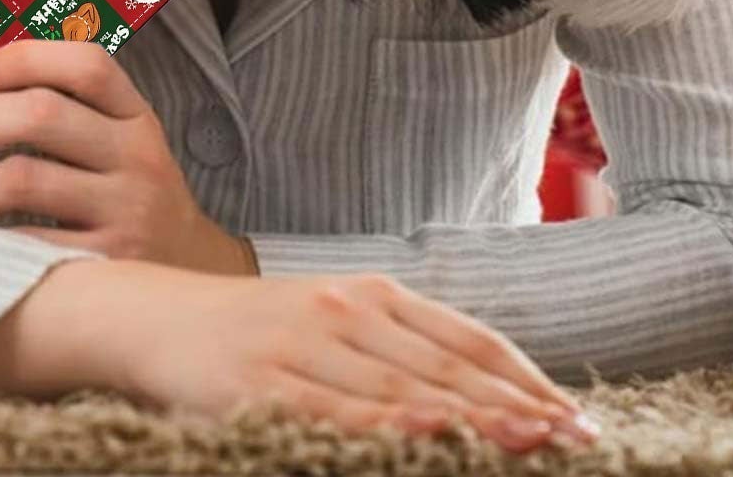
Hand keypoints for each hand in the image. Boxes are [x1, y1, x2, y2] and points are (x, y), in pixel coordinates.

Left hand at [0, 40, 249, 275]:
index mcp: (135, 115)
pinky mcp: (106, 264)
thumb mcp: (123, 139)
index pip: (84, 64)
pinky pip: (26, 242)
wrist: (190, 272)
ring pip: (22, 178)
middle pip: (40, 113)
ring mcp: (125, 211)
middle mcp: (135, 156)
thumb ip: (73, 107)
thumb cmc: (130, 196)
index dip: (21, 59)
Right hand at [127, 265, 595, 452]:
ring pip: (401, 388)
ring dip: (470, 419)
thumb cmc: (256, 330)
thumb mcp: (332, 320)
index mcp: (369, 291)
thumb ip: (397, 347)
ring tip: (529, 441)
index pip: (465, 338)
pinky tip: (426, 434)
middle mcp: (343, 310)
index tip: (575, 415)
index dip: (524, 377)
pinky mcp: (261, 385)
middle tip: (576, 437)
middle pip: (445, 366)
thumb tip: (479, 393)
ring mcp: (302, 345)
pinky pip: (334, 410)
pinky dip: (385, 425)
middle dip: (516, 405)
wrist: (156, 318)